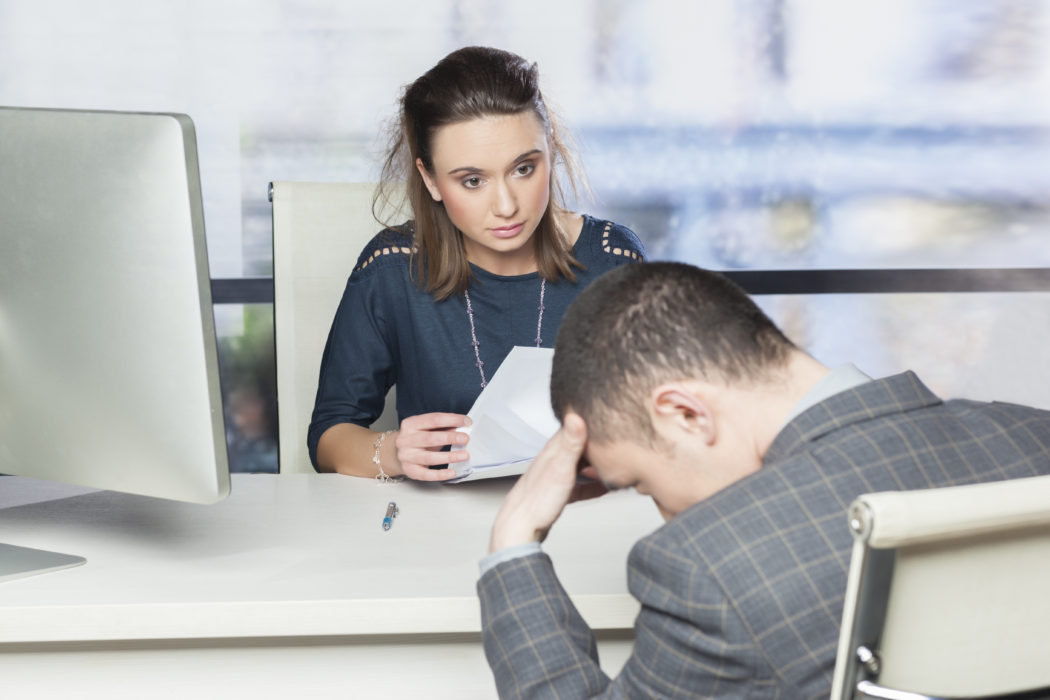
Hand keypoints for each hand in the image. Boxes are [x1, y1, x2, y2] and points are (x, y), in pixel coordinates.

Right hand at [393, 412, 470, 480]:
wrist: (395, 453)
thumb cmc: (416, 439)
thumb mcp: (427, 429)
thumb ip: (443, 427)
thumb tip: (463, 427)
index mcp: (410, 424)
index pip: (433, 419)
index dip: (452, 420)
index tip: (466, 421)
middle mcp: (405, 440)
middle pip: (430, 438)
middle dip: (450, 438)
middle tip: (465, 438)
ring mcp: (406, 456)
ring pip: (429, 457)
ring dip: (449, 457)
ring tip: (464, 455)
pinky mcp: (410, 470)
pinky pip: (426, 474)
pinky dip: (440, 474)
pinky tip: (452, 472)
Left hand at [488, 412, 606, 551]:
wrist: (520, 527)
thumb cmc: (538, 500)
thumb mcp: (560, 468)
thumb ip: (570, 443)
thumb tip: (575, 415)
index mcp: (554, 450)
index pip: (575, 428)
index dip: (593, 422)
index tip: (611, 420)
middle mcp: (554, 460)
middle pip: (580, 447)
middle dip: (598, 445)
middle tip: (620, 445)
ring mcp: (555, 477)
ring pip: (580, 466)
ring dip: (597, 465)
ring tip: (616, 466)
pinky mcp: (557, 493)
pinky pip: (579, 485)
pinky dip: (592, 485)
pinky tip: (604, 488)